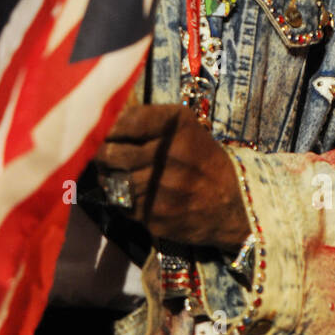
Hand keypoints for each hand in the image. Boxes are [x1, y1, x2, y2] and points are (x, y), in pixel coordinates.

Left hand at [94, 104, 250, 250]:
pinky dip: (121, 197)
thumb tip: (106, 117)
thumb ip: (147, 119)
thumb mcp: (186, 128)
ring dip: (109, 176)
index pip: (124, 122)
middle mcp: (168, 155)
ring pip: (112, 180)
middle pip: (110, 153)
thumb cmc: (202, 159)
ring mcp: (161, 189)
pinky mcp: (154, 217)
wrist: (231, 205)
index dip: (108, 127)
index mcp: (176, 127)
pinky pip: (121, 203)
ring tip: (118, 173)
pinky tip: (133, 193)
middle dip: (102, 153)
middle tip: (104, 153)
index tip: (104, 130)